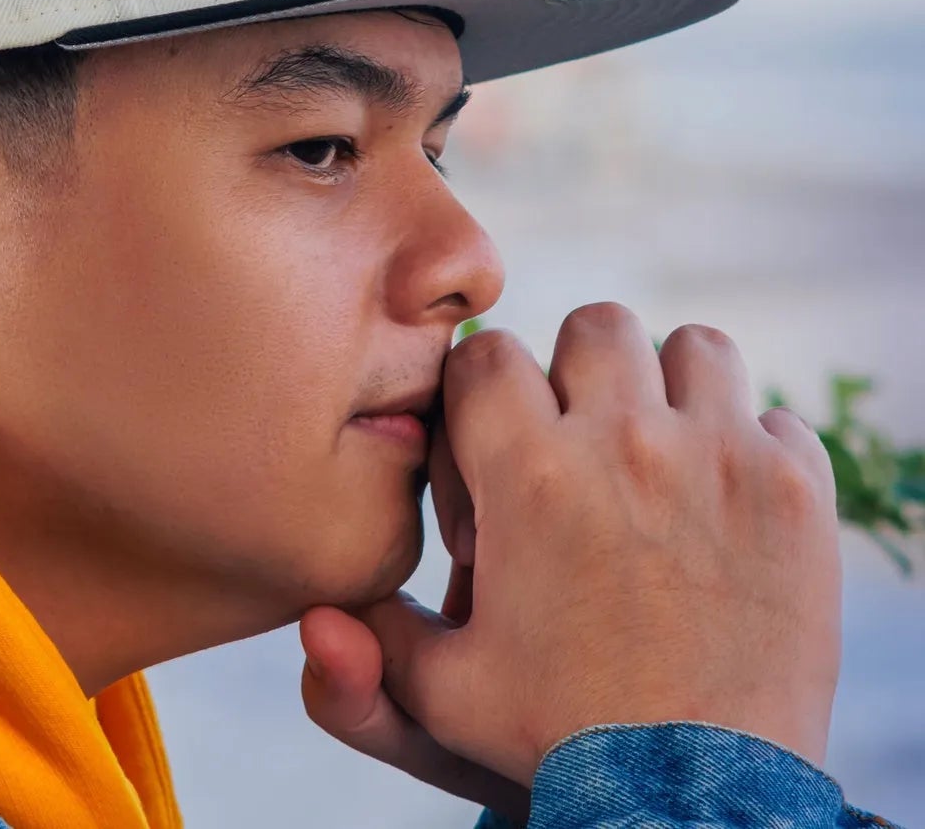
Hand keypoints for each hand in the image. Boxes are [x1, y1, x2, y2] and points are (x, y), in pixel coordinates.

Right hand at [304, 303, 842, 794]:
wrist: (701, 803)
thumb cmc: (561, 740)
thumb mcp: (445, 694)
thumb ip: (371, 642)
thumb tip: (313, 619)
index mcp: (528, 476)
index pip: (485, 352)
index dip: (481, 392)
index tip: (498, 449)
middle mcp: (623, 446)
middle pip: (593, 327)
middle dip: (578, 374)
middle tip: (581, 444)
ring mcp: (720, 460)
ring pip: (692, 349)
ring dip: (671, 388)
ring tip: (659, 453)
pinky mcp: (795, 494)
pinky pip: (778, 418)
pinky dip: (752, 448)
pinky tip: (726, 507)